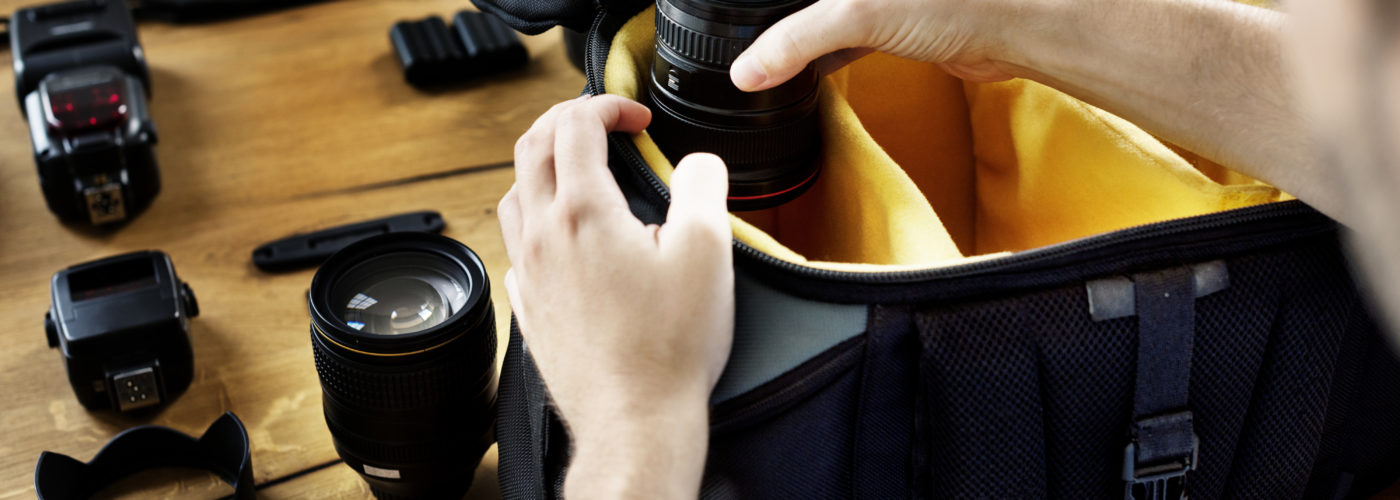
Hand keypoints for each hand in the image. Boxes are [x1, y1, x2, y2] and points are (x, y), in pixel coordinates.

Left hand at [497, 94, 735, 498]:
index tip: (637, 118)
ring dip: (543, 167)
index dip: (608, 105)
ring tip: (578, 172)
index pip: (575, 126)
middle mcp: (543, 238)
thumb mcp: (707, 251)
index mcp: (582, 213)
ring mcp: (529, 275)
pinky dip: (538, 221)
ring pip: (514, 196)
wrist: (635, 422)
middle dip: (566, 121)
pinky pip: (517, 247)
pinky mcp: (529, 309)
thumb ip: (702, 187)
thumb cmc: (668, 347)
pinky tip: (566, 239)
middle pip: (530, 148)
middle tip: (601, 124)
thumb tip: (697, 164)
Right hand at [730, 0, 1032, 90]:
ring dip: (798, 40)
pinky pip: (845, 34)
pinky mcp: (897, 20)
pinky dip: (824, 53)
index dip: (758, 5)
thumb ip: (795, 40)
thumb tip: (747, 71)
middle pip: (800, 3)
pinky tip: (805, 72)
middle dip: (776, 19)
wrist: (1018, 28)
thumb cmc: (955, 0)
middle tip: (742, 45)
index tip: (727, 12)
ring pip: (822, 15)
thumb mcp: (857, 14)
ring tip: (766, 62)